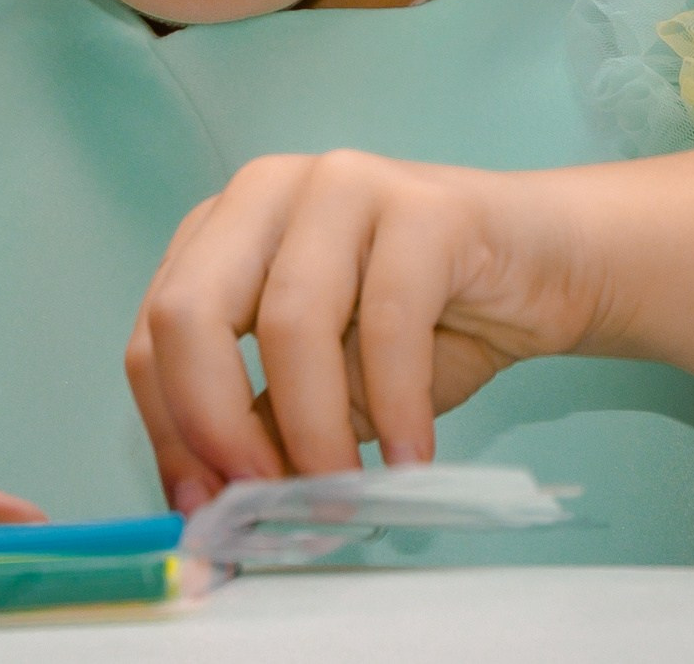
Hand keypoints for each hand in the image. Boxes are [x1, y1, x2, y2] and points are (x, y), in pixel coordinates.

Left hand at [124, 152, 604, 510]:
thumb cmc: (422, 326)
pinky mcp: (424, 206)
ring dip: (311, 432)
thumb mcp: (322, 385)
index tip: (203, 508)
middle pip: (191, 310)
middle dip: (212, 422)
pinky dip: (394, 407)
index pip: (154, 331)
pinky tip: (409, 458)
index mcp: (224, 229)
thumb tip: (210, 506)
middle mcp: (268, 190)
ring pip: (289, 321)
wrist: (540, 266)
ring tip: (341, 499)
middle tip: (257, 501)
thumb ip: (262, 424)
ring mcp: (343, 184)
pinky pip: (390, 319)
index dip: (169, 428)